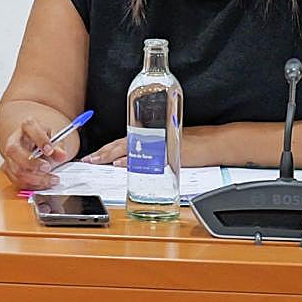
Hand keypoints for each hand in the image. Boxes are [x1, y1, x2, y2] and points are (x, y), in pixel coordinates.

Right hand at [1, 117, 67, 189]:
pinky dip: (32, 185)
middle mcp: (14, 140)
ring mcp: (10, 156)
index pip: (29, 127)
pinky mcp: (9, 170)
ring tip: (51, 179)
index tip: (50, 150)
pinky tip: (44, 183)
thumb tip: (62, 155)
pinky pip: (17, 181)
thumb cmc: (43, 140)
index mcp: (27, 126)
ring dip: (36, 178)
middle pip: (14, 150)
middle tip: (48, 168)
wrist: (35, 146)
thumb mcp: (54, 138)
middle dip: (32, 163)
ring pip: (16, 169)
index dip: (39, 139)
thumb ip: (58, 146)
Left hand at [81, 128, 217, 167]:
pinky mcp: (166, 151)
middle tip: (88, 160)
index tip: (91, 157)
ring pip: (129, 148)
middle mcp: (150, 137)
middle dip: (103, 153)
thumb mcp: (165, 147)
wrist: (212, 143)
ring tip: (98, 161)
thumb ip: (146, 154)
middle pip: (120, 144)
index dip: (105, 150)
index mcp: (148, 136)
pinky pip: (145, 156)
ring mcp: (157, 143)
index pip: (121, 143)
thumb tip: (123, 164)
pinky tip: (122, 164)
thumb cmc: (191, 144)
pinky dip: (133, 160)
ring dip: (112, 155)